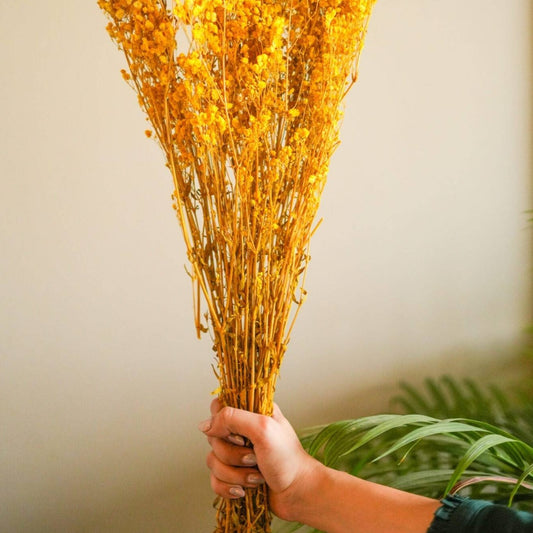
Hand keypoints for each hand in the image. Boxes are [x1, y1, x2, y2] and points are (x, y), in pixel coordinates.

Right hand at [199, 398, 319, 521]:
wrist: (298, 493)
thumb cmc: (287, 459)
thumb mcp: (262, 428)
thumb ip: (232, 418)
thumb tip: (205, 425)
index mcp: (251, 412)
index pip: (219, 408)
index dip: (222, 424)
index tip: (239, 436)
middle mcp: (242, 431)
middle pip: (213, 438)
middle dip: (233, 455)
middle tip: (254, 457)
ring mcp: (237, 454)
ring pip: (213, 461)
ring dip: (235, 474)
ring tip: (256, 476)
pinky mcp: (233, 475)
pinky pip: (215, 480)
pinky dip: (229, 488)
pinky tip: (245, 490)